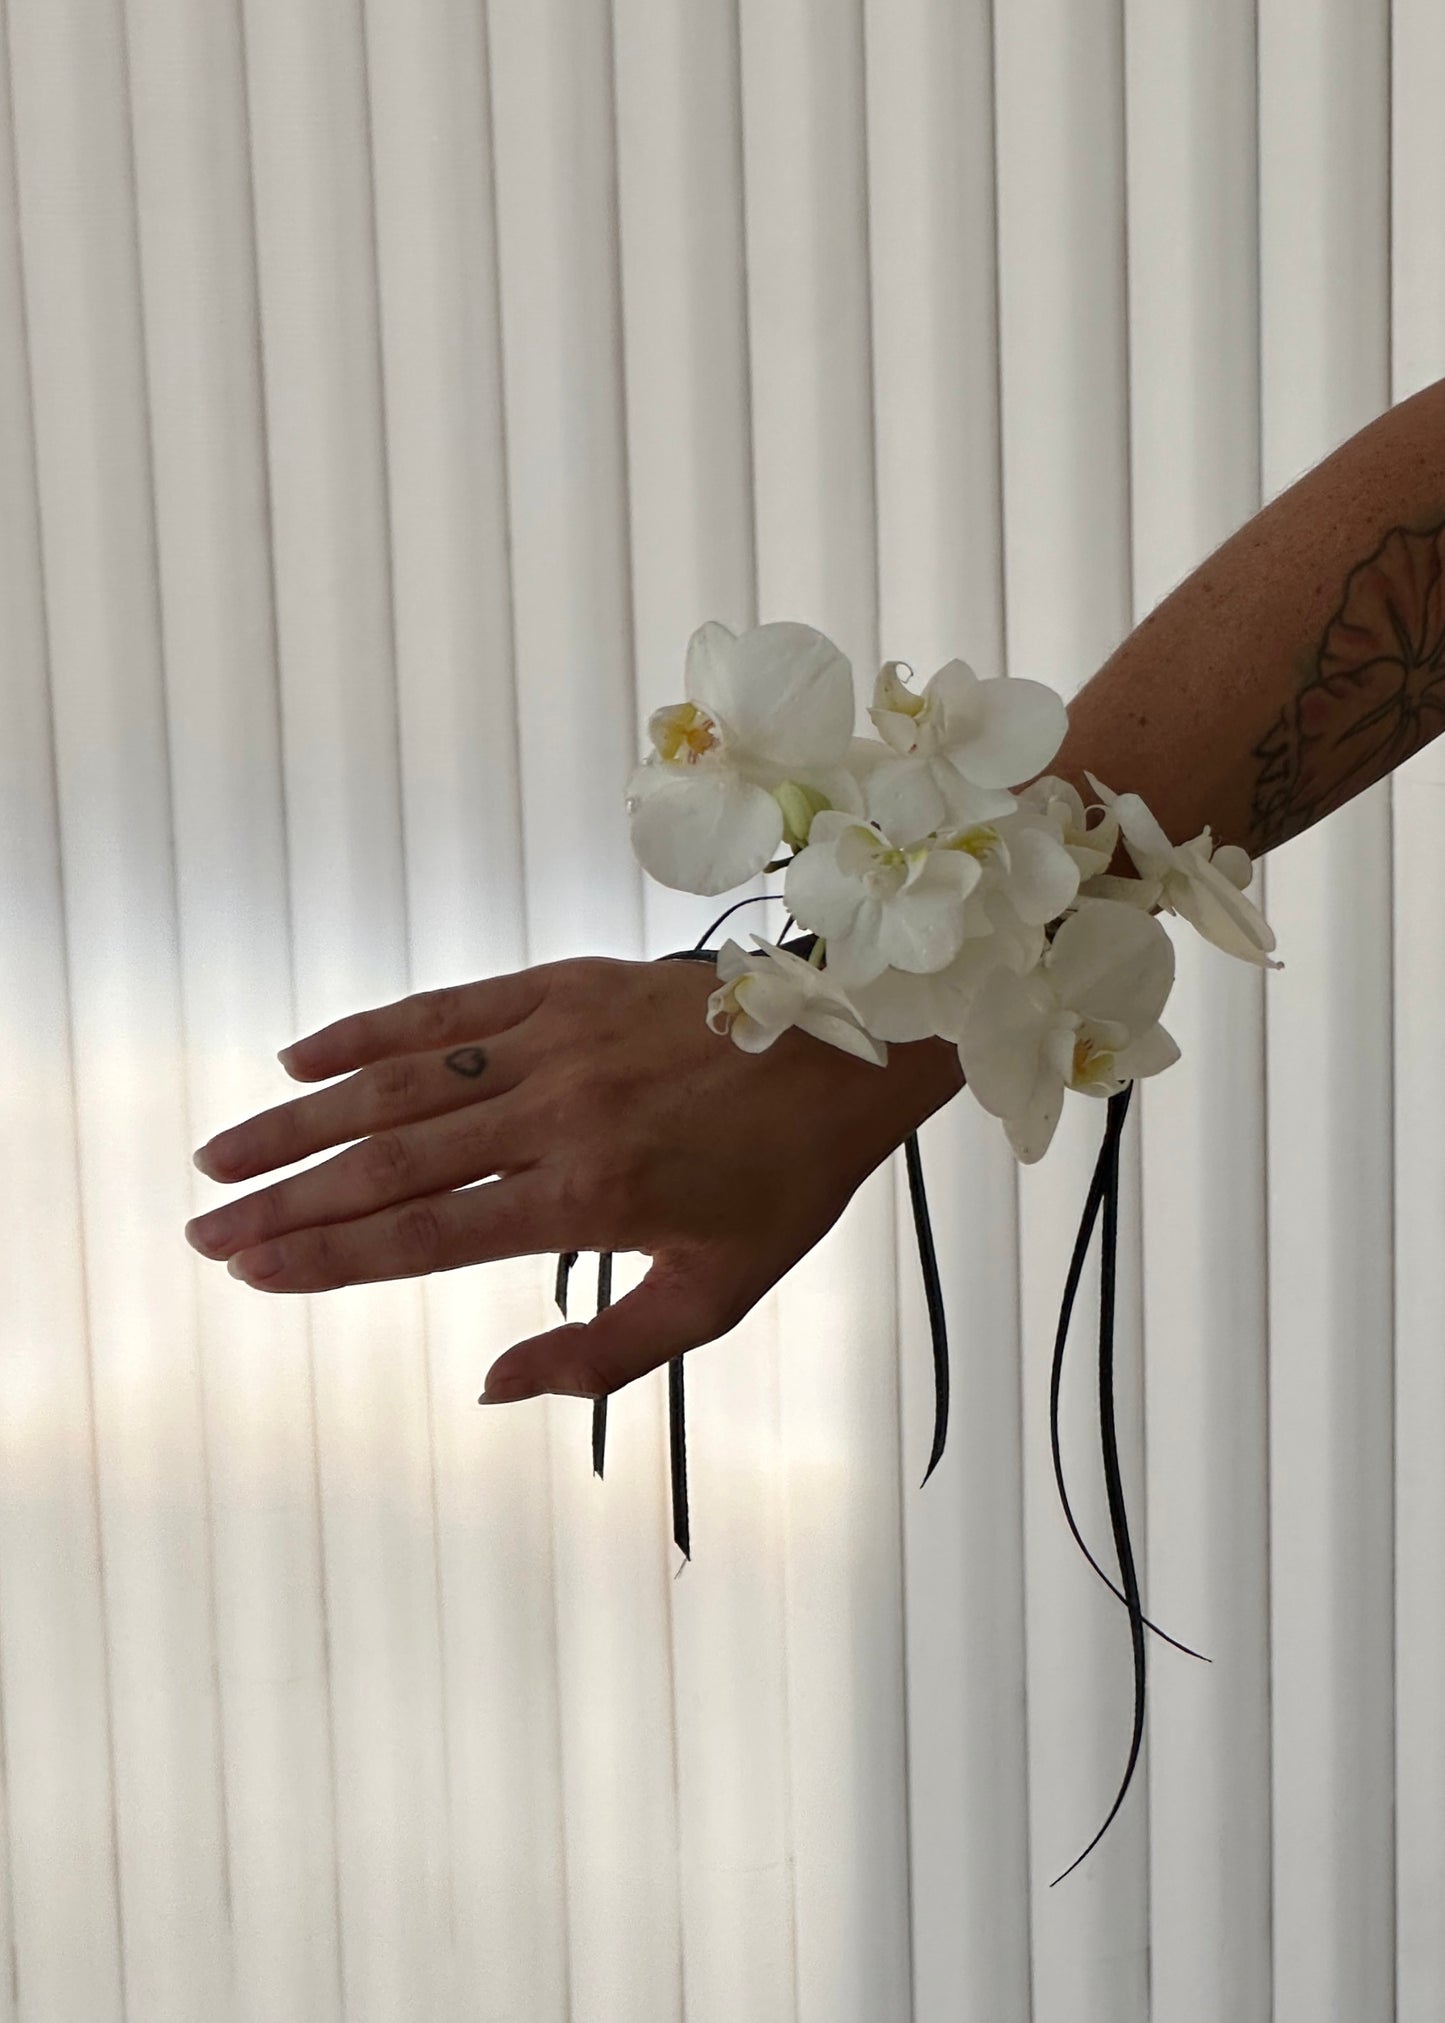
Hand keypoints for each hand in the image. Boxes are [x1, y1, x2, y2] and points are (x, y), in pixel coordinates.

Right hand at [184, 955, 963, 1402]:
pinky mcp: (563, 985)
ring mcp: (554, 1040)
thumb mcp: (718, 1293)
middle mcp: (556, 1114)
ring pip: (398, 1083)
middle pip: (387, 1163)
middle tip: (203, 1229)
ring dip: (300, 1121)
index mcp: (590, 1197)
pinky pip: (444, 1006)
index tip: (251, 1275)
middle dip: (285, 1202)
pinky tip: (299, 1058)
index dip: (327, 1258)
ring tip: (221, 1155)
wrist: (849, 1044)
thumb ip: (604, 1353)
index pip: (425, 1236)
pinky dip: (366, 1032)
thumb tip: (490, 1389)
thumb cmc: (787, 1180)